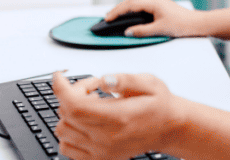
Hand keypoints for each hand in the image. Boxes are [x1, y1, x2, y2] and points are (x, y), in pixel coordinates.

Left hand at [52, 72, 184, 159]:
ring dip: (69, 113)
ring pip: (62, 130)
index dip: (61, 88)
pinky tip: (85, 121)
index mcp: (119, 117)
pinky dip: (68, 132)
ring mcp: (100, 151)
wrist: (169, 129)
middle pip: (67, 114)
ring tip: (91, 105)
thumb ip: (125, 79)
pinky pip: (66, 147)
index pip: (75, 105)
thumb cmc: (159, 105)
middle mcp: (107, 137)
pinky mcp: (98, 158)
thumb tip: (103, 80)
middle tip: (92, 88)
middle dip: (72, 94)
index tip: (60, 76)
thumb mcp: (150, 83)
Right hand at [104, 0, 196, 36]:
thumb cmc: (183, 25)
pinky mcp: (162, 8)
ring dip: (126, 9)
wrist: (198, 24)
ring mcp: (159, 3)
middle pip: (132, 1)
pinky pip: (143, 6)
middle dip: (119, 9)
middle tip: (107, 17)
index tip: (107, 18)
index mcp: (154, 2)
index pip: (131, 4)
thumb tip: (128, 32)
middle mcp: (155, 0)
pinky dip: (134, 11)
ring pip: (138, 3)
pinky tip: (131, 17)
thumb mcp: (160, 29)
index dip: (117, 11)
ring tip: (116, 16)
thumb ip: (142, 31)